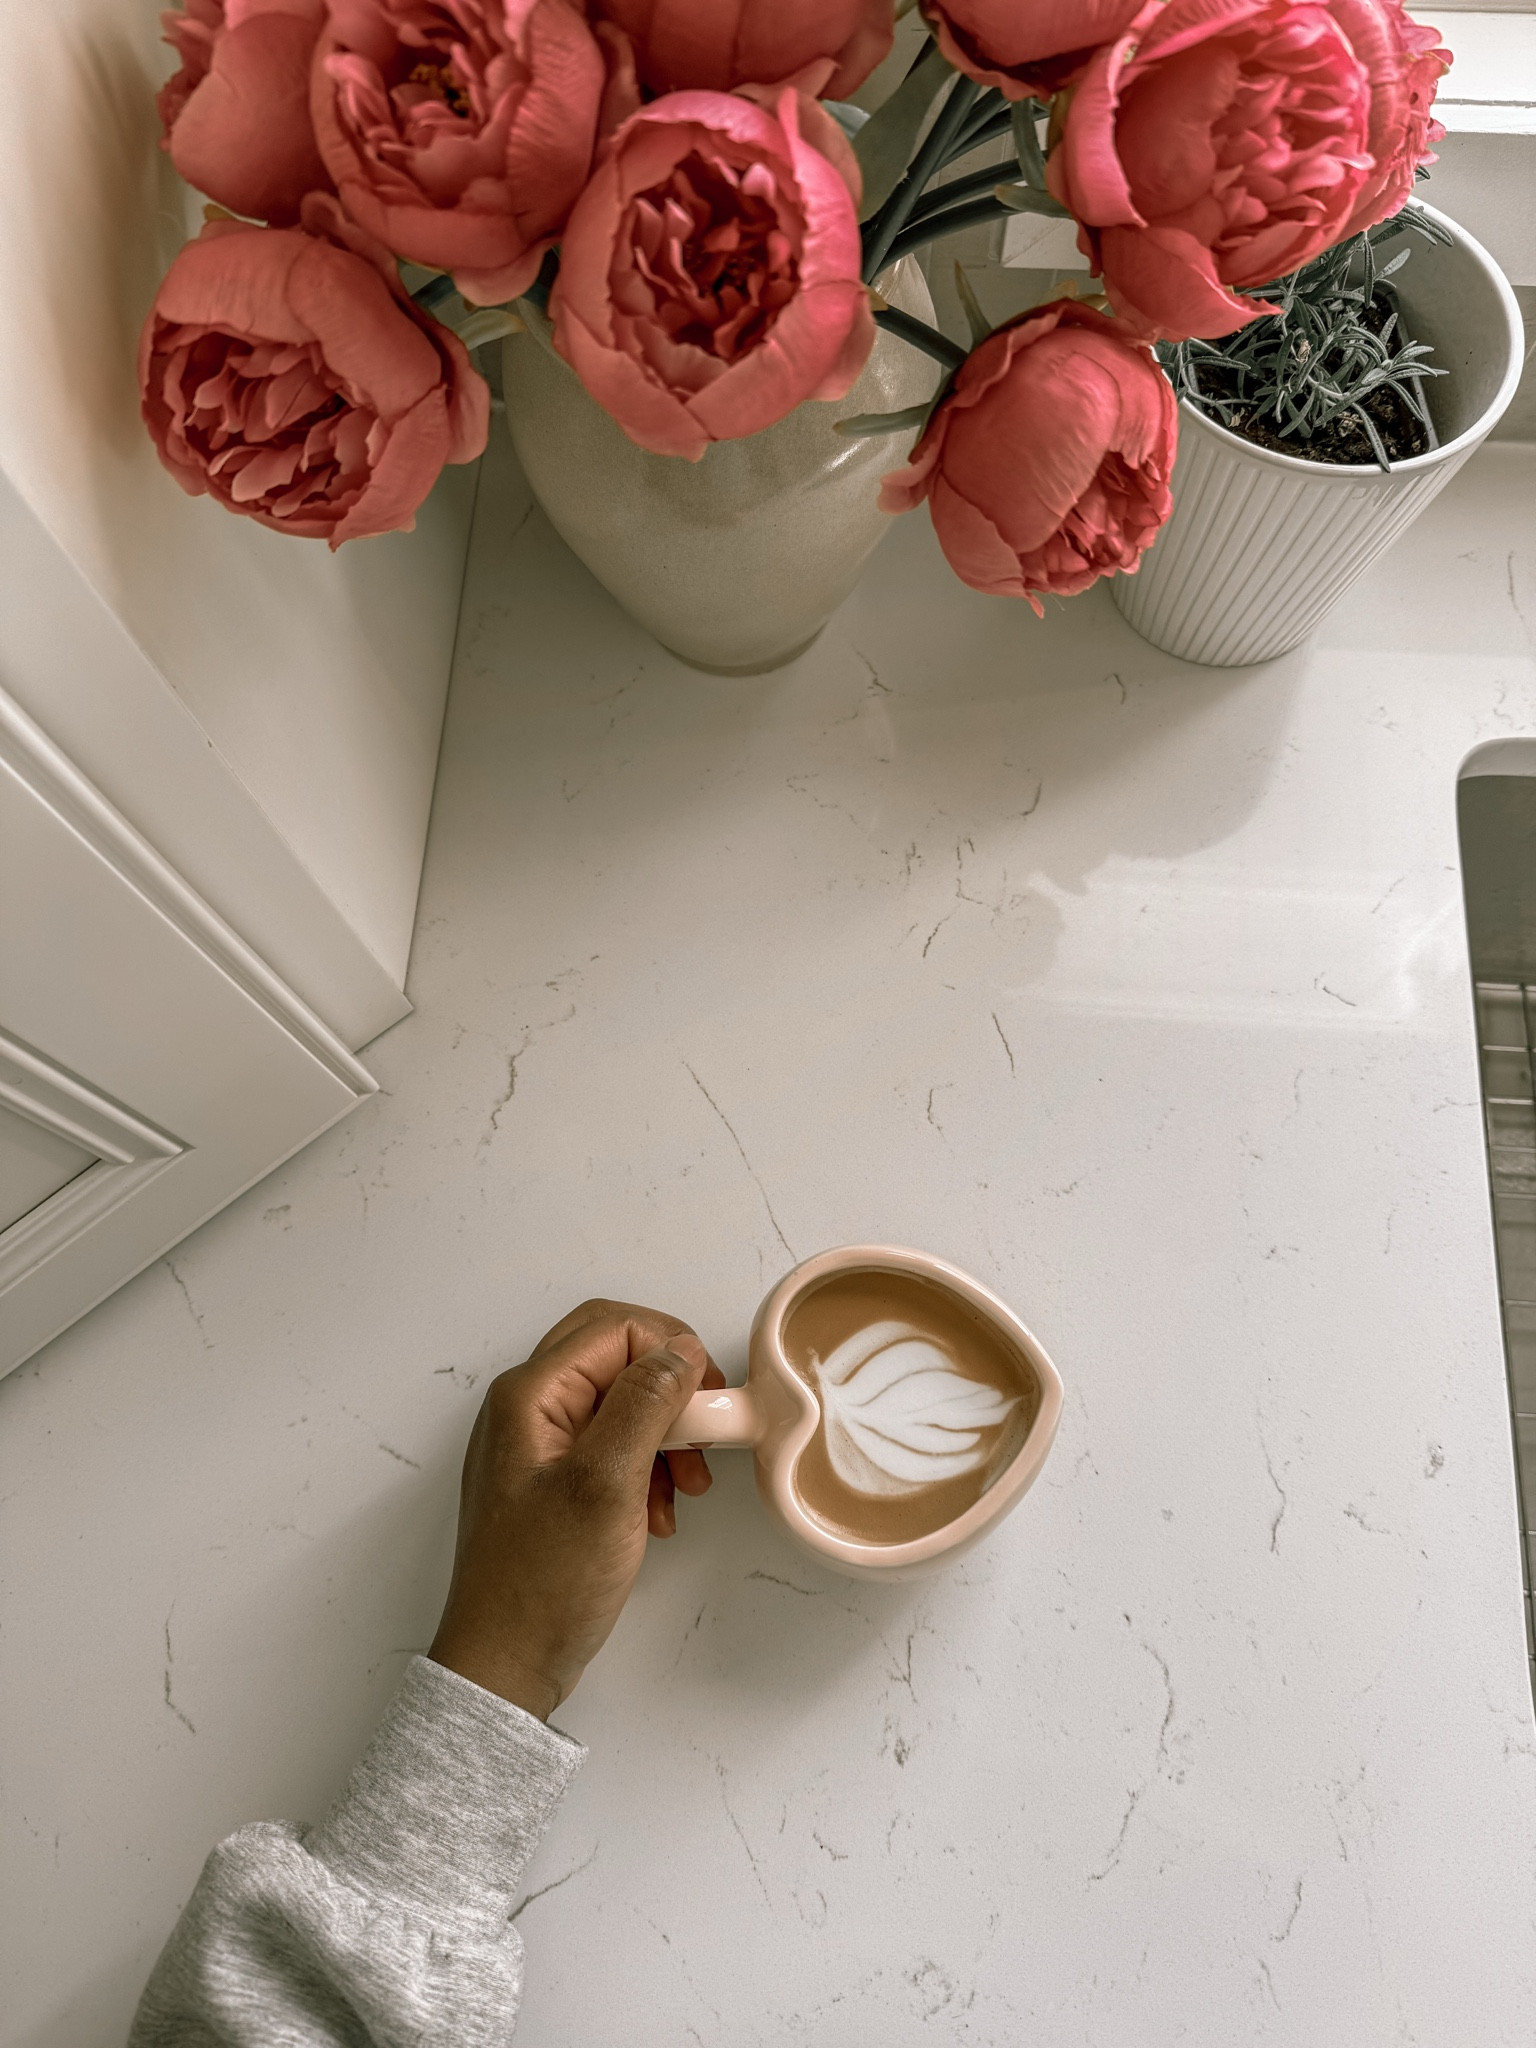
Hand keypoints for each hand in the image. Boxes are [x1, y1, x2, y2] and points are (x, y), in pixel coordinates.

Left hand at [428, 1299, 722, 1719]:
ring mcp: (538, 1445)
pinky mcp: (553, 1481)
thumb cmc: (544, 1583)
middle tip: (705, 1431)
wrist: (506, 1664)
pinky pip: (612, 1445)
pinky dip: (647, 1466)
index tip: (708, 1403)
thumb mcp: (607, 1484)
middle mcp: (527, 1409)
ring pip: (620, 1401)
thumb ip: (645, 1405)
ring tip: (687, 1487)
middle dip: (671, 1390)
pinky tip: (660, 1511)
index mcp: (529, 1395)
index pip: (615, 1327)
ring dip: (665, 1434)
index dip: (672, 1352)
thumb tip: (680, 1351)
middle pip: (617, 1356)